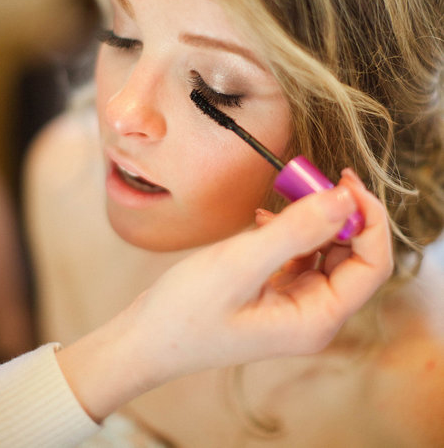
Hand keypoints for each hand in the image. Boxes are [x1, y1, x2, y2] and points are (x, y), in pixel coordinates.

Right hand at [57, 173, 392, 421]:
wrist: (145, 339)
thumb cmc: (185, 313)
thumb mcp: (239, 265)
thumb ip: (294, 231)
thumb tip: (344, 199)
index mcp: (317, 319)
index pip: (372, 264)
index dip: (368, 219)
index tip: (346, 182)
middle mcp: (314, 314)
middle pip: (353, 255)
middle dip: (341, 213)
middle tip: (315, 178)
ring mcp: (295, 304)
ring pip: (327, 250)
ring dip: (315, 218)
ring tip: (290, 191)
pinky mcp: (276, 293)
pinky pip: (301, 254)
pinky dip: (292, 230)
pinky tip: (266, 217)